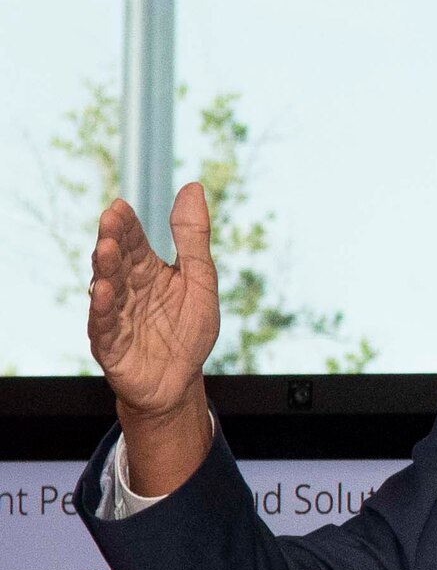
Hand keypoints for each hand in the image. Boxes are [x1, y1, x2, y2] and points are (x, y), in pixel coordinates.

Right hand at [88, 184, 219, 418]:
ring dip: (105, 269)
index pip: (134, 242)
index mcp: (147, 271)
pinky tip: (102, 291)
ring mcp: (115, 316)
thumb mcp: (200, 282)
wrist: (179, 383)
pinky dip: (103, 309)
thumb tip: (193, 186)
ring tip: (106, 249)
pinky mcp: (109, 345)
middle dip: (113, 240)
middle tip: (110, 220)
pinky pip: (103, 325)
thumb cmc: (188, 332)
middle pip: (117, 260)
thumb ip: (194, 240)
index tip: (120, 206)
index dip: (127, 226)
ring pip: (106, 288)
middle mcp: (126, 289)